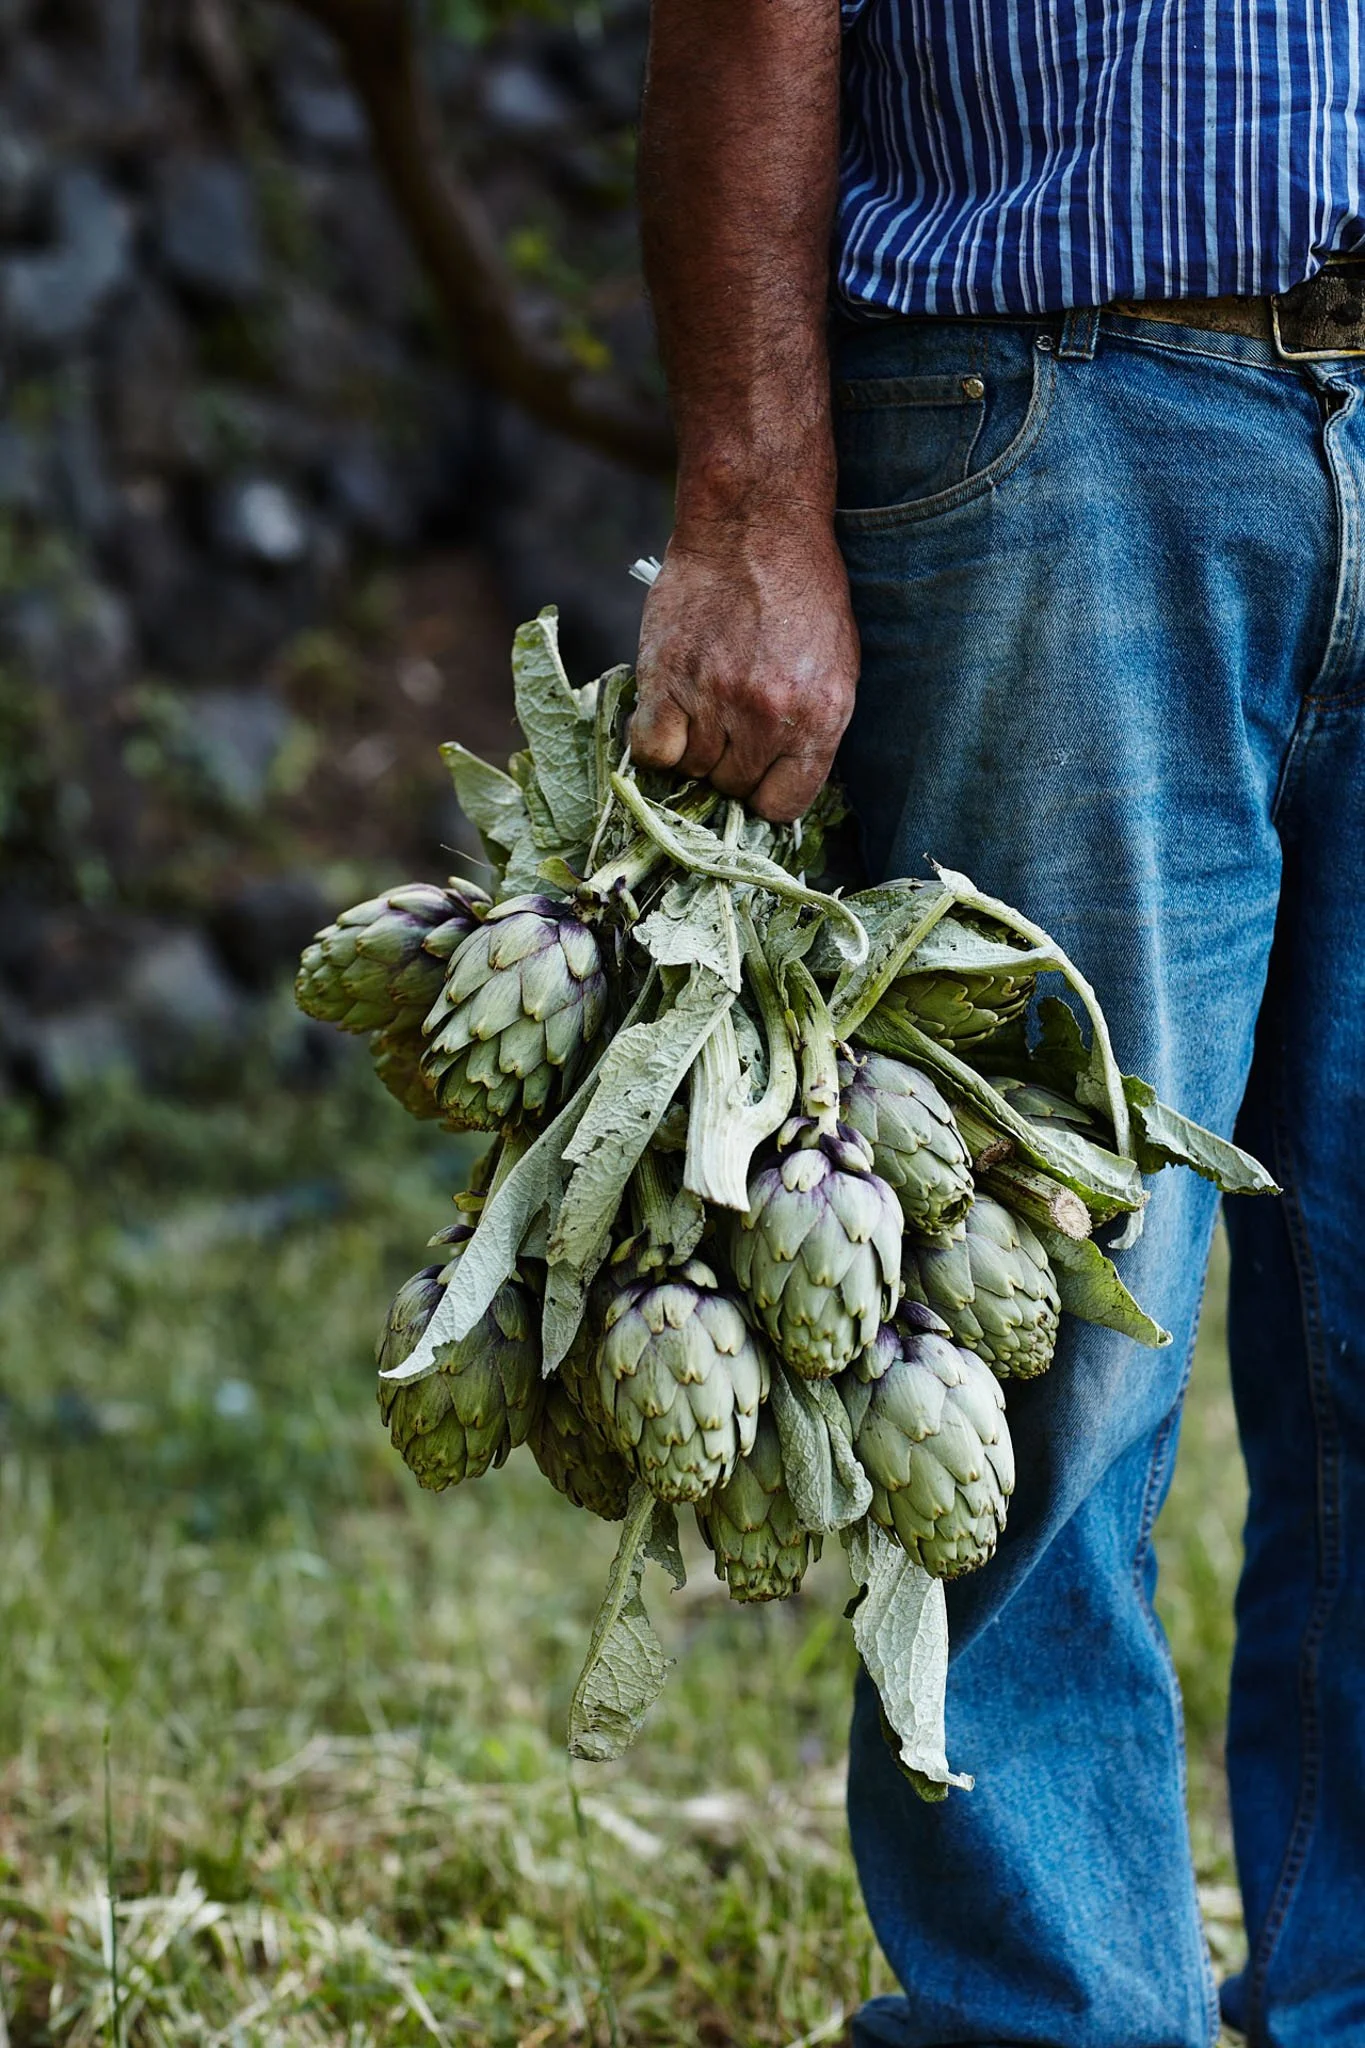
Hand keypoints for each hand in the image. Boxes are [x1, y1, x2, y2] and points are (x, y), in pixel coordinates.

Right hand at [630, 511, 858, 821]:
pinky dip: (655, 740)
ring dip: (693, 748)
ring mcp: (713, 698)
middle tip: (728, 726)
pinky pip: (649, 749)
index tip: (758, 776)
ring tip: (701, 707)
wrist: (755, 525)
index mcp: (820, 717)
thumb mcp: (837, 667)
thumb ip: (813, 730)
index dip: (766, 794)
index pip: (783, 806)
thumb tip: (781, 784)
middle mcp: (767, 716)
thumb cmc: (802, 593)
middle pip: (733, 788)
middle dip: (730, 766)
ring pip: (690, 770)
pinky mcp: (665, 678)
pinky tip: (668, 713)